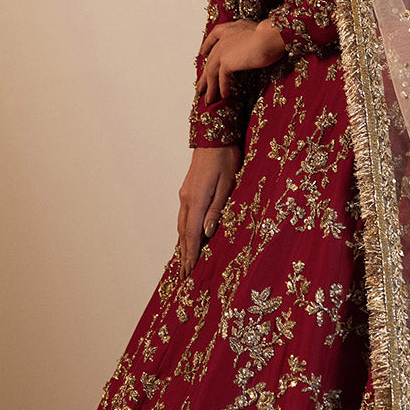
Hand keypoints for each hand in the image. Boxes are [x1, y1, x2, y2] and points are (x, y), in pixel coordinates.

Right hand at [176, 145, 242, 277]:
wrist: (214, 136)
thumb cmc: (226, 157)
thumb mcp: (228, 184)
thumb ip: (217, 209)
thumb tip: (207, 232)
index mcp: (197, 200)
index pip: (192, 234)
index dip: (191, 254)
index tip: (189, 271)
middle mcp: (187, 199)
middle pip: (183, 233)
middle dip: (184, 254)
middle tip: (184, 274)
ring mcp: (186, 193)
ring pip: (181, 224)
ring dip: (182, 244)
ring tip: (183, 260)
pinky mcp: (188, 189)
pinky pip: (183, 216)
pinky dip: (183, 230)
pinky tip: (186, 235)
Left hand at [196, 18, 284, 103]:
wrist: (271, 37)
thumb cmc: (273, 34)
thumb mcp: (260, 33)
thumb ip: (252, 38)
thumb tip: (256, 45)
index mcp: (232, 28)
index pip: (214, 35)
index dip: (207, 45)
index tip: (203, 53)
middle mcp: (224, 38)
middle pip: (211, 59)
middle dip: (205, 74)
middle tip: (201, 85)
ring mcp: (223, 50)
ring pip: (212, 71)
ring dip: (210, 87)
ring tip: (208, 98)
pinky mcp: (227, 62)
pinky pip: (221, 78)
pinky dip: (222, 87)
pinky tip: (224, 96)